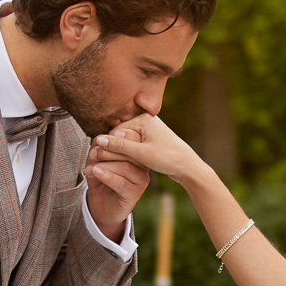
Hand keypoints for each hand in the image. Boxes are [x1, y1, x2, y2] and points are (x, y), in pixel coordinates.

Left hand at [84, 130, 150, 238]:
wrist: (102, 204)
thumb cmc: (101, 178)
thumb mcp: (97, 159)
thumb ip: (99, 147)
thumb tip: (100, 139)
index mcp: (136, 153)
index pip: (132, 139)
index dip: (116, 137)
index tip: (99, 140)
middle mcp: (142, 165)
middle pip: (129, 153)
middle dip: (108, 151)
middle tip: (92, 154)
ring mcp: (141, 180)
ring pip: (126, 167)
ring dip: (106, 165)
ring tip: (91, 167)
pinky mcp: (135, 194)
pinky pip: (122, 183)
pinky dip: (107, 176)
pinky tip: (96, 173)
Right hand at [88, 113, 206, 190]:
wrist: (189, 167)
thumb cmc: (168, 159)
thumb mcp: (141, 153)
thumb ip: (120, 146)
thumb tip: (98, 139)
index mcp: (143, 119)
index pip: (116, 130)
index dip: (107, 145)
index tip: (97, 158)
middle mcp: (146, 120)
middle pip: (121, 135)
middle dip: (113, 148)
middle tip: (101, 163)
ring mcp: (150, 129)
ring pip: (128, 141)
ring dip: (121, 152)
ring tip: (113, 166)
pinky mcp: (152, 138)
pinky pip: (136, 145)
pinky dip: (130, 154)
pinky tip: (126, 165)